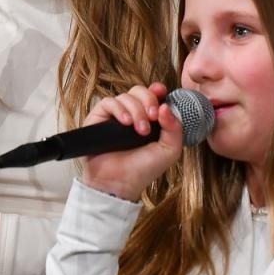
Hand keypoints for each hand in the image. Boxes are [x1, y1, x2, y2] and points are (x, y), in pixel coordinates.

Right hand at [78, 83, 182, 203]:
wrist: (120, 184)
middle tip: (153, 117)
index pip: (153, 95)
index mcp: (150, 119)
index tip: (161, 92)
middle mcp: (132, 115)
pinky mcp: (98, 119)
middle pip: (139, 91)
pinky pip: (108, 102)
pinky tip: (125, 123)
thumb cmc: (143, 170)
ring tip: (140, 130)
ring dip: (136, 110)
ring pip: (125, 96)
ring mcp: (115, 116)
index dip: (156, 90)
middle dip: (148, 100)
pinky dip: (119, 109)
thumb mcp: (169, 150)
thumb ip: (175, 128)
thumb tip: (166, 106)